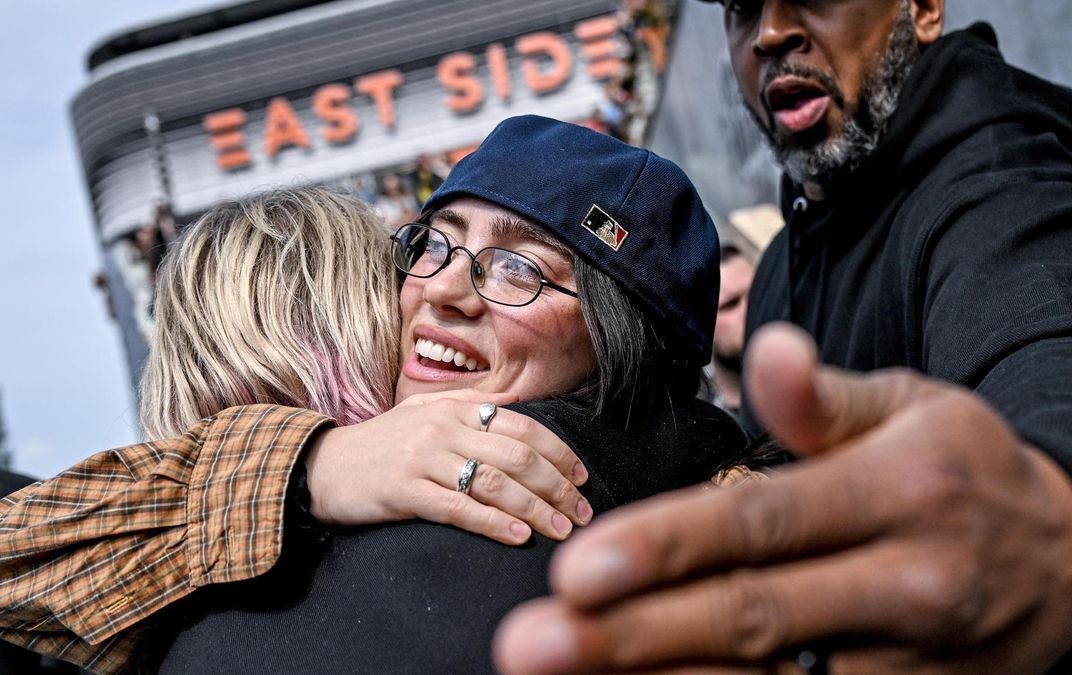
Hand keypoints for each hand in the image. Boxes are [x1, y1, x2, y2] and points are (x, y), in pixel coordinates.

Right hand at [305, 389, 592, 544]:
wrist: (321, 466)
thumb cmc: (381, 445)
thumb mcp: (423, 413)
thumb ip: (470, 407)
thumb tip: (519, 403)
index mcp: (454, 408)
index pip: (523, 427)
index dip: (560, 453)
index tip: (582, 478)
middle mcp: (443, 428)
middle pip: (518, 456)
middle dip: (558, 487)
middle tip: (581, 513)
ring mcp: (422, 458)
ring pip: (494, 483)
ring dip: (536, 510)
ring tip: (561, 531)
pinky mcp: (404, 490)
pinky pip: (459, 508)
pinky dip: (494, 523)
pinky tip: (518, 538)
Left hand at [494, 323, 1071, 673]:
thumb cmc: (963, 471)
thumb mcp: (913, 409)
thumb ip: (825, 397)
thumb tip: (766, 347)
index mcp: (900, 492)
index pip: (763, 523)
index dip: (667, 548)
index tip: (577, 570)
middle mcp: (907, 585)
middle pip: (752, 618)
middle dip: (634, 637)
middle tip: (531, 645)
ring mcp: (911, 663)